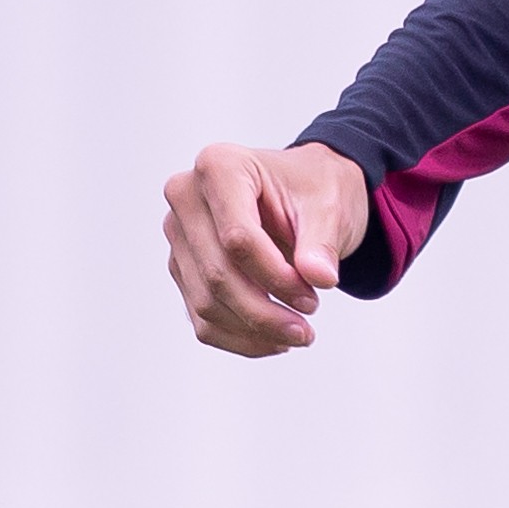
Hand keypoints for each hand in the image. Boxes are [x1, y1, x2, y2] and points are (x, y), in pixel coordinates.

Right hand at [162, 139, 369, 355]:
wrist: (305, 193)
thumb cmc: (315, 191)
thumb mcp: (329, 207)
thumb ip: (322, 243)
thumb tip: (320, 278)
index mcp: (219, 166)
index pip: (237, 238)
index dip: (276, 277)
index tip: (315, 296)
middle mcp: (187, 197)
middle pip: (217, 273)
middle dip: (264, 312)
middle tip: (308, 331)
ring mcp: (179, 235)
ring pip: (206, 302)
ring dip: (253, 331)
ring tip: (298, 336)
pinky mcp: (183, 267)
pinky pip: (201, 316)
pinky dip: (239, 337)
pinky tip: (275, 341)